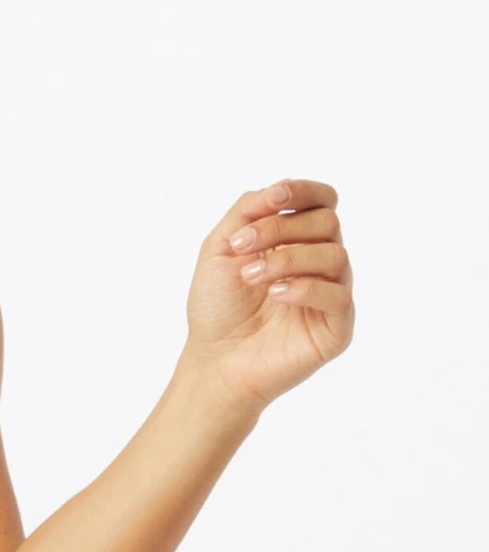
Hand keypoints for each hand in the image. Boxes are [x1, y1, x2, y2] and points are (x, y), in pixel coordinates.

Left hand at [181, 178, 354, 412]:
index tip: (274, 198)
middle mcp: (320, 263)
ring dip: (287, 259)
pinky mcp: (337, 327)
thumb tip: (276, 190)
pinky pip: (338, 295)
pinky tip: (275, 295)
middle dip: (281, 228)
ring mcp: (331, 294)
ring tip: (251, 277)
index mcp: (297, 241)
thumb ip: (246, 212)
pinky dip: (305, 288)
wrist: (214, 361)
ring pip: (334, 254)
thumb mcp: (220, 249)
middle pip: (327, 222)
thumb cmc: (217, 309)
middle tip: (242, 248)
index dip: (303, 191)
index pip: (322, 201)